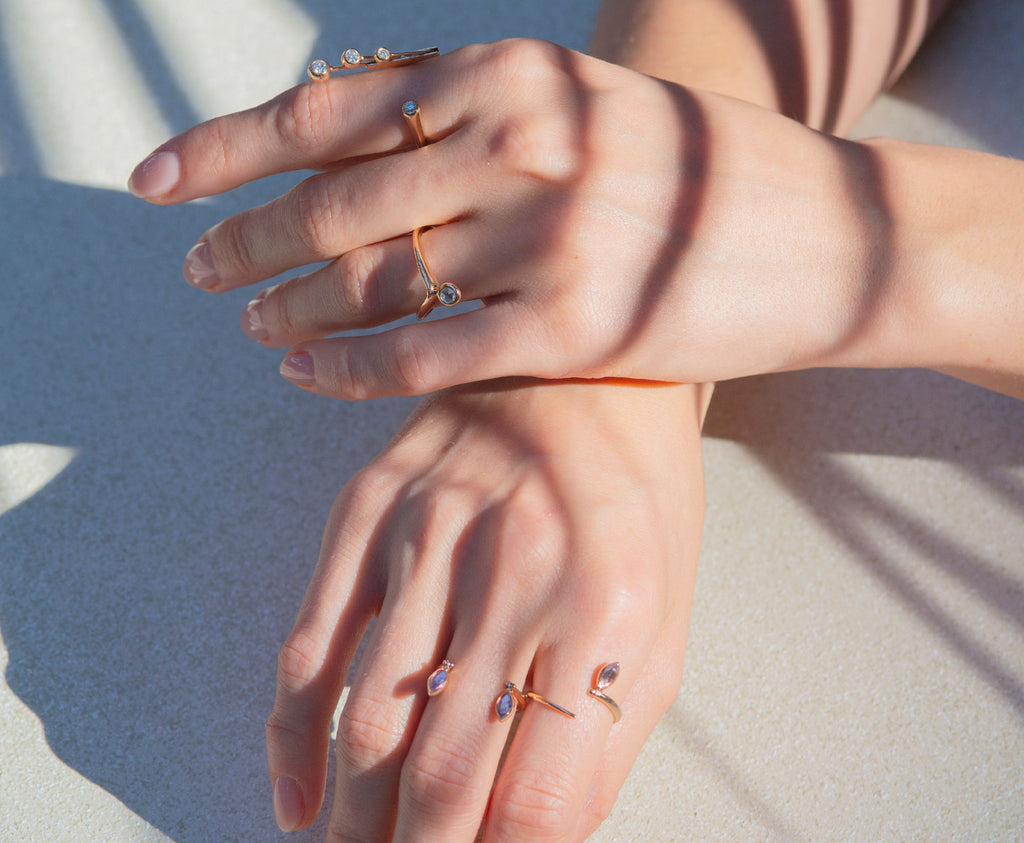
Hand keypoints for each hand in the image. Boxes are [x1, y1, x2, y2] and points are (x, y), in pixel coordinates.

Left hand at [129, 39, 904, 394]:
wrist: (826, 236)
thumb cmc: (697, 173)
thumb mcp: (583, 106)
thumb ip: (476, 116)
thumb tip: (357, 133)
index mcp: (512, 74)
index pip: (328, 110)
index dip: (226, 147)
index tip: (161, 181)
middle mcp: (522, 143)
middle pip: (334, 201)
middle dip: (245, 239)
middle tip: (197, 272)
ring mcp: (547, 239)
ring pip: (372, 282)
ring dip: (290, 307)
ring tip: (248, 328)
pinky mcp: (575, 331)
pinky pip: (426, 356)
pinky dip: (349, 370)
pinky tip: (303, 378)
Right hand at [264, 378, 705, 842]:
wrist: (577, 369)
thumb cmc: (639, 503)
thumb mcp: (660, 621)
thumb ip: (603, 740)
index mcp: (606, 606)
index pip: (539, 790)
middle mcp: (511, 572)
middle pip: (444, 770)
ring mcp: (425, 536)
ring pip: (367, 721)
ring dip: (356, 833)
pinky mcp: (365, 513)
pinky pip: (309, 643)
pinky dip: (293, 737)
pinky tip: (296, 805)